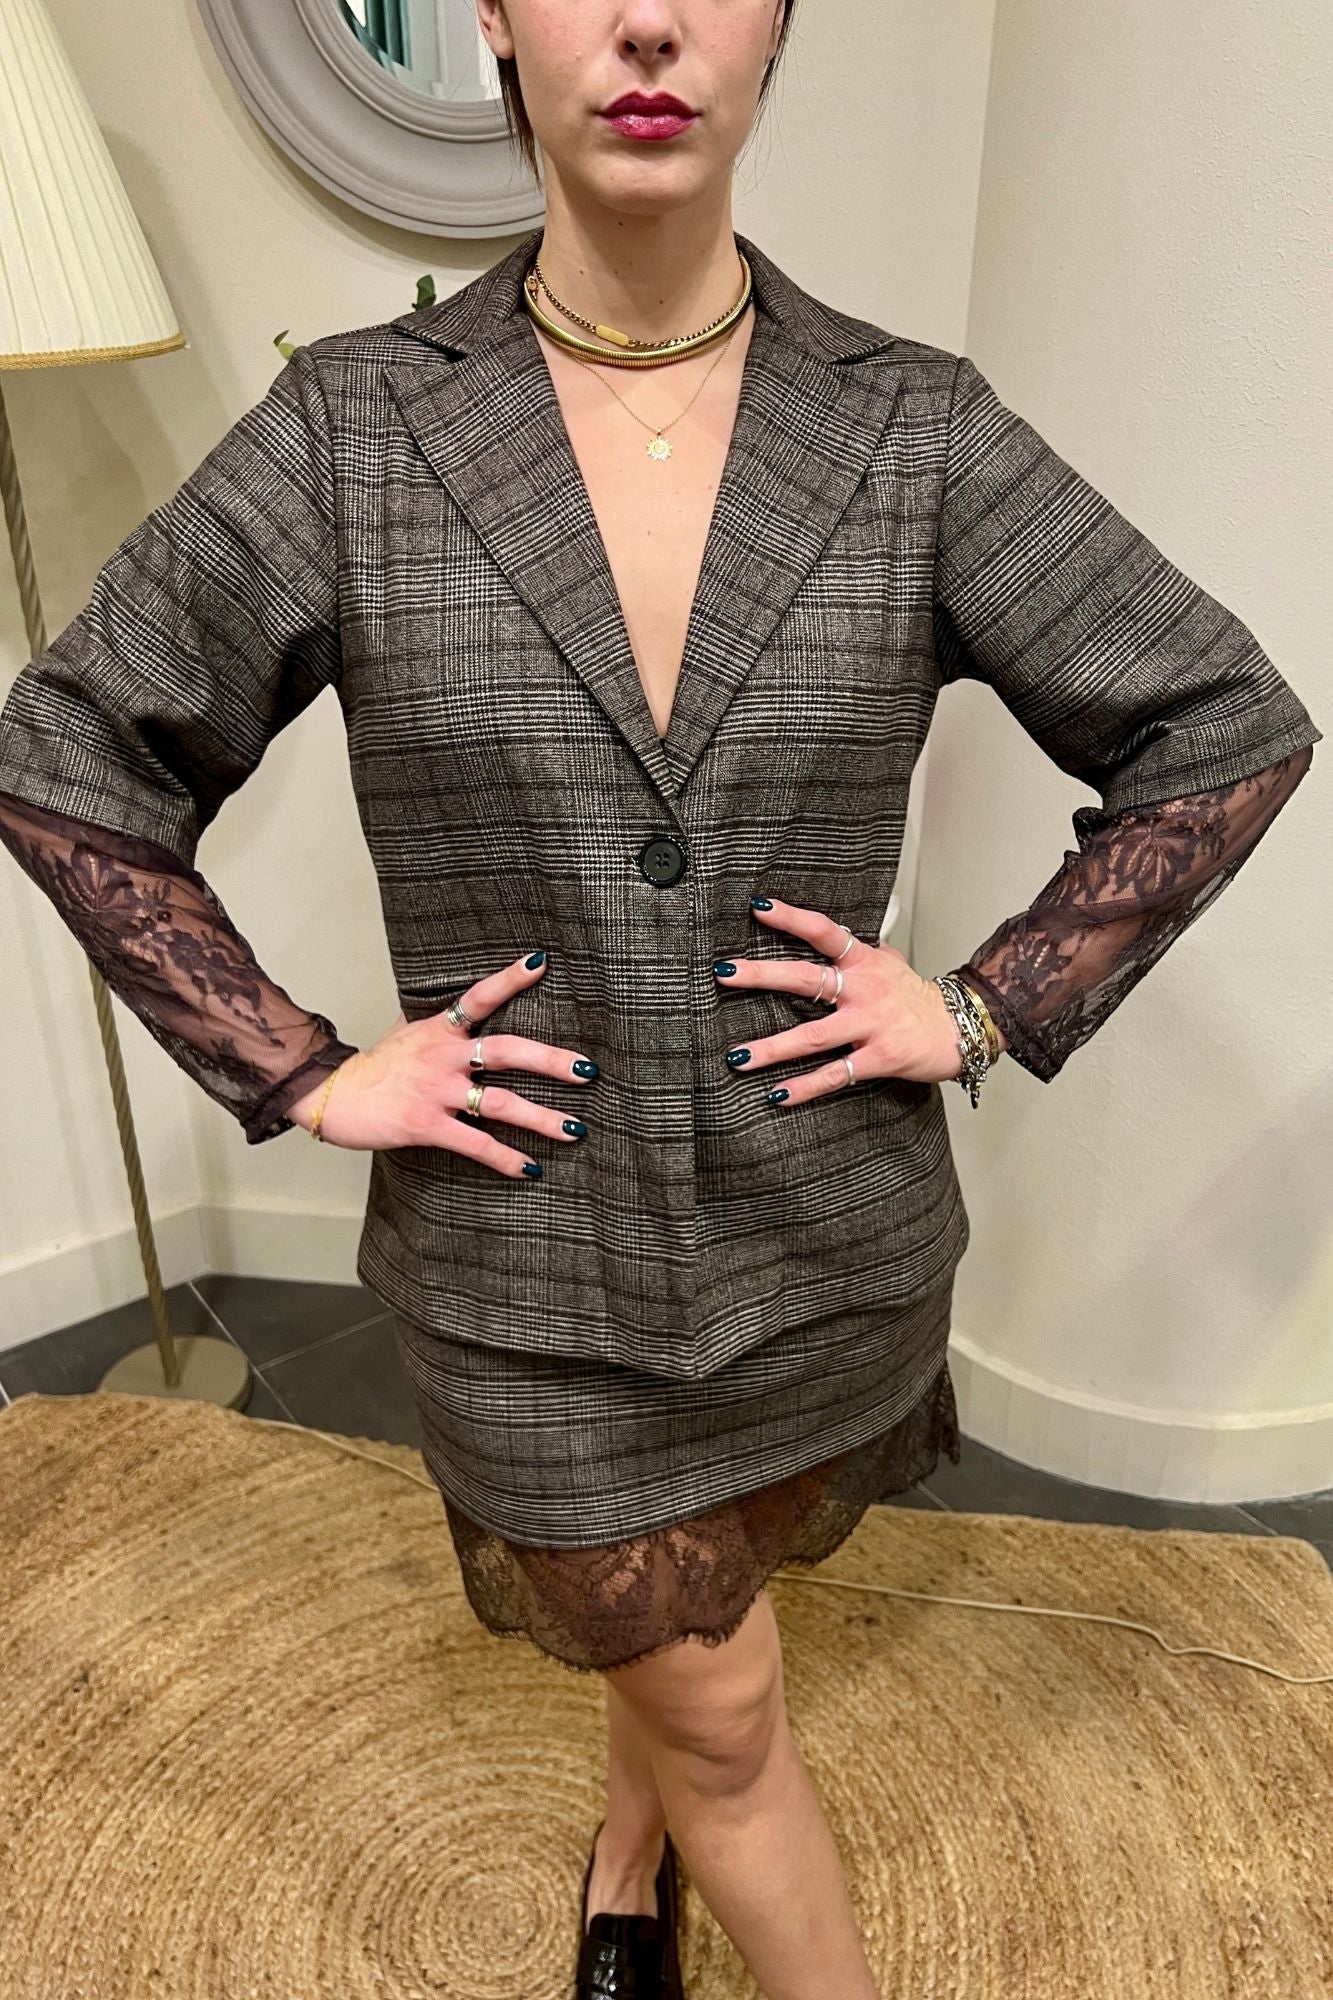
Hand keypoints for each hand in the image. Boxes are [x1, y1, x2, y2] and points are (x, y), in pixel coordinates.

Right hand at [288, 951, 598, 1173]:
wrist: (330, 1096)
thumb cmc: (375, 1067)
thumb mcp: (404, 1032)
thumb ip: (438, 1021)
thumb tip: (461, 1004)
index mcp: (439, 1030)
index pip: (478, 997)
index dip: (509, 979)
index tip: (541, 962)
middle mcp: (443, 1056)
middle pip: (505, 1050)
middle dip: (550, 1061)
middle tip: (588, 1070)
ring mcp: (436, 1091)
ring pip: (499, 1103)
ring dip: (542, 1118)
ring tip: (576, 1129)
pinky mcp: (426, 1125)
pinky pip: (474, 1143)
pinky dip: (505, 1157)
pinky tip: (530, 1168)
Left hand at [713, 894, 966, 1104]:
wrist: (961, 1028)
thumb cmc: (916, 998)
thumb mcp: (890, 962)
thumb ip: (860, 949)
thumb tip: (835, 933)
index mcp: (864, 961)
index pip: (824, 932)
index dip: (791, 918)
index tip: (758, 908)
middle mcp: (863, 990)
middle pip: (805, 979)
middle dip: (761, 975)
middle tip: (724, 974)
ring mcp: (869, 1025)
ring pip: (812, 1036)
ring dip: (771, 1048)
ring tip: (737, 1057)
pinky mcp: (878, 1058)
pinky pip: (835, 1075)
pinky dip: (804, 1087)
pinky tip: (777, 1094)